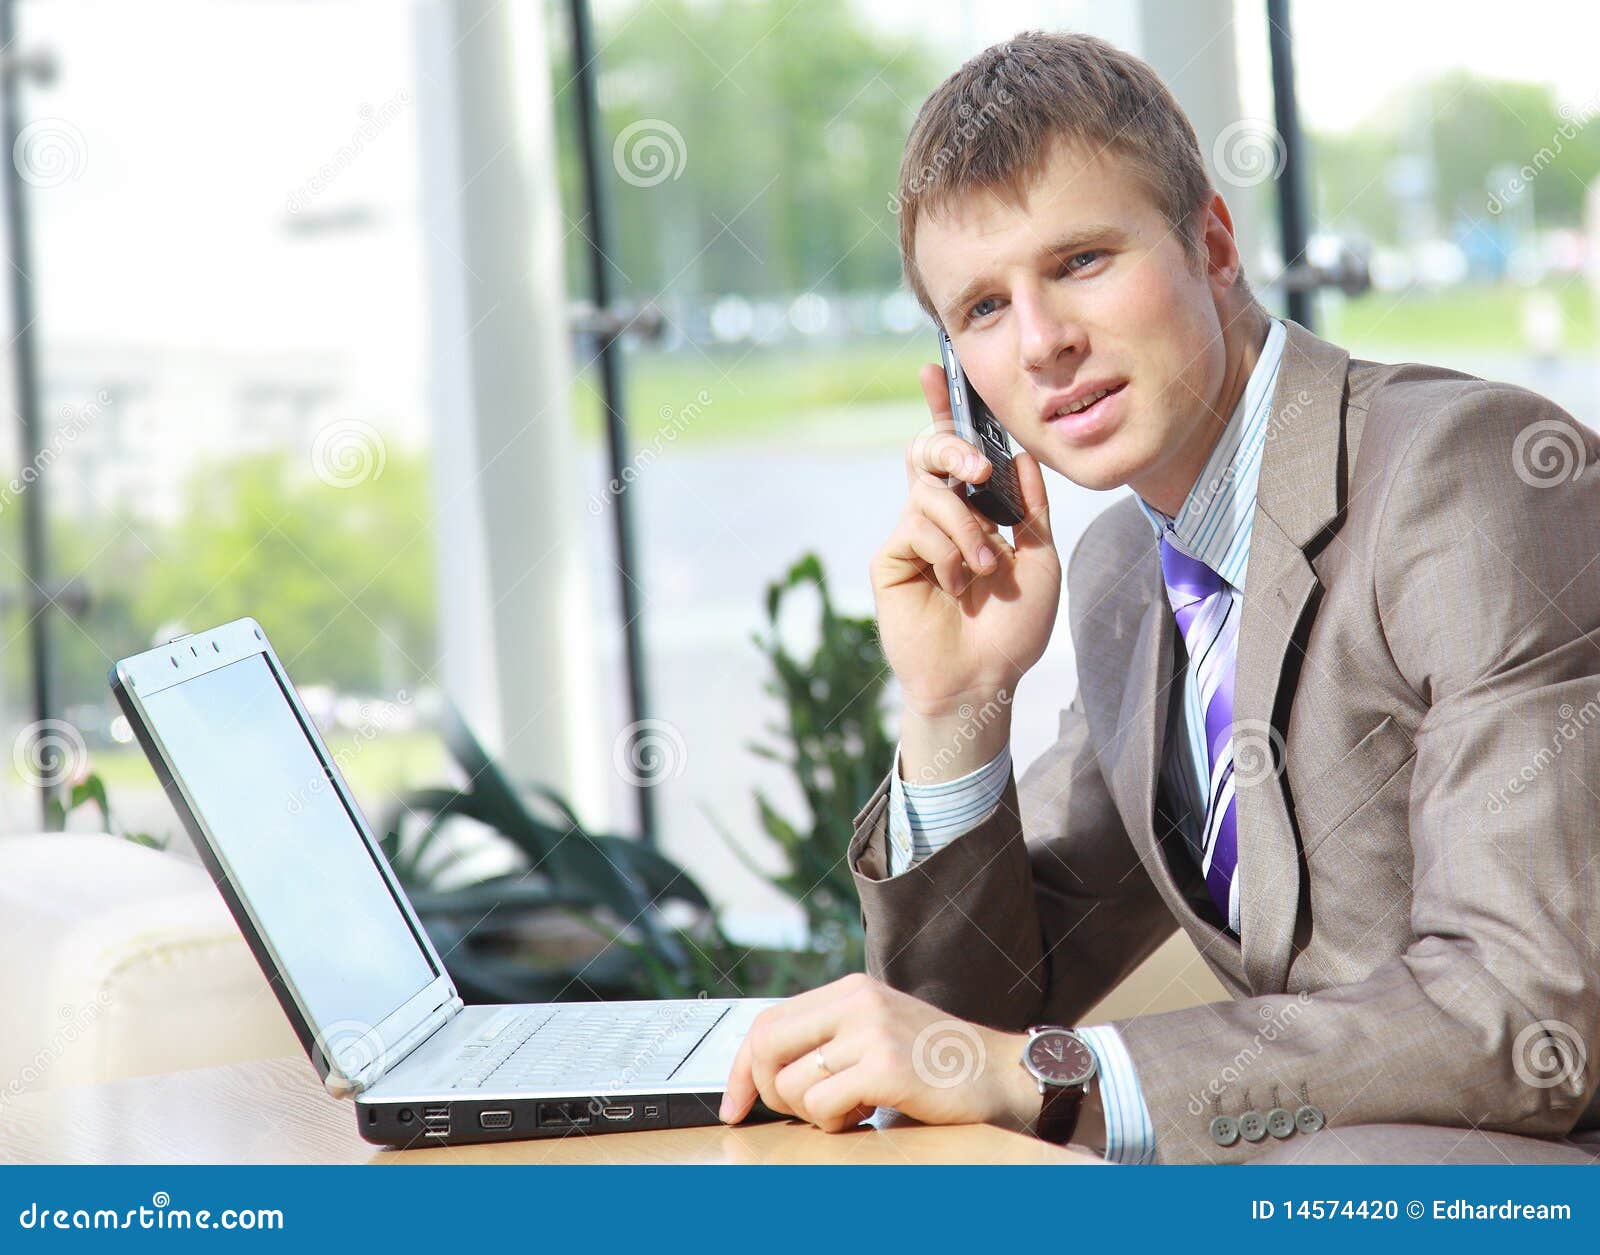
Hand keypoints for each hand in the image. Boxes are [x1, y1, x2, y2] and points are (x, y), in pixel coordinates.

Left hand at [719, 973, 1039, 1134]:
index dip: (739, 1068)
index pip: (767, 1021)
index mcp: (850, 990)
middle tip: (800, 1111)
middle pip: (764, 1046)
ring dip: (814, 1113)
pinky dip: (837, 1122)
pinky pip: (823, 1105)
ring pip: (792, 1084)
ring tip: (853, 1108)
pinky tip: (868, 1114)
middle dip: (768, 1092)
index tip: (735, 1105)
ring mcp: (871, 1031)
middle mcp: (856, 1001)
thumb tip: (763, 1072)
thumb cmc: (938, 1064)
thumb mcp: (878, 1031)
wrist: (1004, 1075)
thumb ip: (830, 1039)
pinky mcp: (885, 1066)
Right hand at [870, 363, 1060, 722]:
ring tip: (982, 570)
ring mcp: (912, 535)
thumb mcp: (1039, 556)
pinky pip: (917, 525)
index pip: (957, 451)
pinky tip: (954, 586)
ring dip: (966, 528)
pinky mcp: (891, 557)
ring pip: (930, 491)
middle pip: (929, 452)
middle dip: (951, 445)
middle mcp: (939, 516)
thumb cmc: (1014, 626)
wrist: (984, 676)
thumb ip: (1029, 505)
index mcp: (976, 510)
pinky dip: (946, 551)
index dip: (943, 409)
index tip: (935, 369)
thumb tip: (1022, 453)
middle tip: (978, 470)